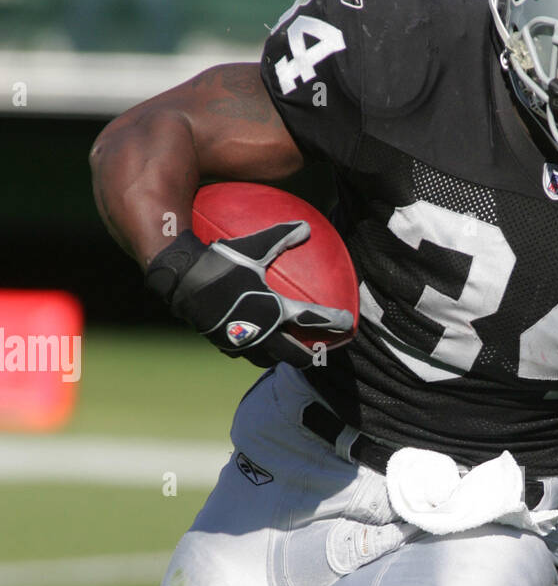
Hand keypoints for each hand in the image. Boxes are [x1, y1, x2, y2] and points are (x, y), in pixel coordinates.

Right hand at [146, 225, 353, 367]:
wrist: (180, 281)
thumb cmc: (218, 261)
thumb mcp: (252, 247)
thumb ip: (281, 237)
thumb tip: (306, 226)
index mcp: (274, 310)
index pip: (314, 320)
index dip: (334, 323)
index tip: (348, 324)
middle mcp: (262, 333)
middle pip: (296, 355)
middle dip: (312, 355)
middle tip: (323, 352)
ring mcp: (243, 343)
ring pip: (270, 359)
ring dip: (283, 356)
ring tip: (290, 351)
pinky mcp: (225, 345)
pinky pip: (246, 353)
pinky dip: (256, 350)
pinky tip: (256, 341)